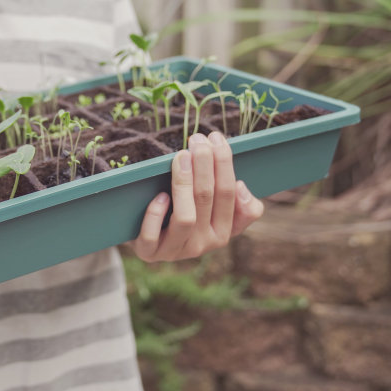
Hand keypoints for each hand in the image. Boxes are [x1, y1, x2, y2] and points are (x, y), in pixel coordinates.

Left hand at [130, 132, 263, 262]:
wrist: (149, 240)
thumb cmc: (185, 215)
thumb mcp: (216, 213)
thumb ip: (240, 205)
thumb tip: (241, 187)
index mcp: (223, 233)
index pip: (228, 194)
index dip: (224, 163)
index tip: (216, 138)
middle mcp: (202, 245)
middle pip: (207, 199)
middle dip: (204, 164)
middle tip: (197, 139)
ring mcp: (175, 251)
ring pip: (185, 218)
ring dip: (183, 183)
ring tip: (181, 156)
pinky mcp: (149, 253)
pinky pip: (152, 235)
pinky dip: (156, 214)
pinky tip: (160, 195)